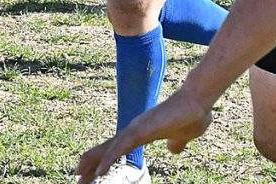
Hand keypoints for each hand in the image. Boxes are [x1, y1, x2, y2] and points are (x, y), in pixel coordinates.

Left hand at [75, 87, 214, 183]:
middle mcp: (134, 130)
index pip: (116, 148)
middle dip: (91, 164)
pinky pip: (120, 147)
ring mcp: (136, 128)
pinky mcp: (141, 129)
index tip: (91, 173)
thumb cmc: (191, 115)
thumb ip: (176, 143)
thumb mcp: (182, 136)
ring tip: (79, 176)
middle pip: (107, 149)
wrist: (198, 101)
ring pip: (109, 148)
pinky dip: (108, 159)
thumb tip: (174, 150)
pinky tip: (99, 172)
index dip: (102, 161)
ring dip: (93, 163)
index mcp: (141, 133)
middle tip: (77, 177)